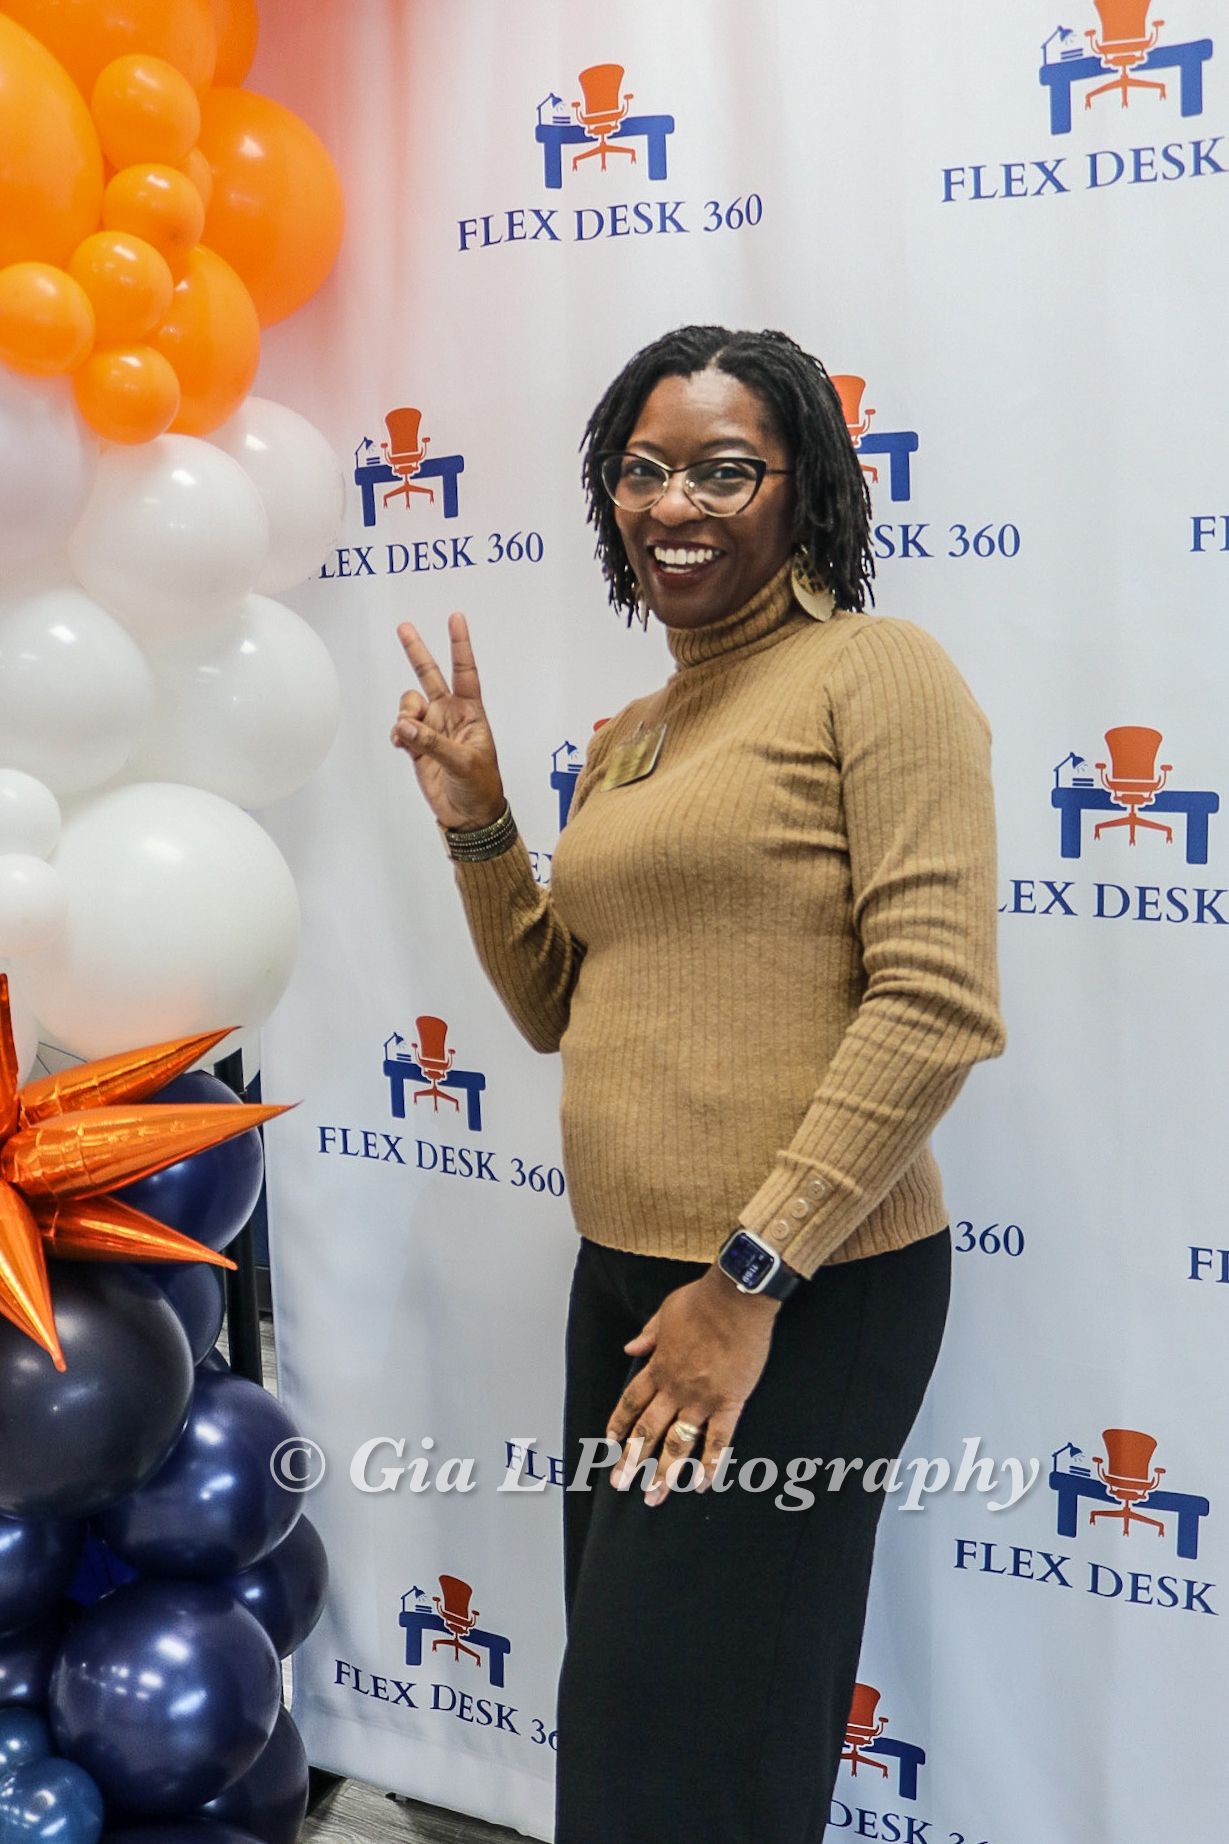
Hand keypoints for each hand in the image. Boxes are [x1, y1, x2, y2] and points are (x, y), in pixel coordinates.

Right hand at [391, 613, 505, 829]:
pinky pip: (401, 728)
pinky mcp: (418, 746)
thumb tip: (405, 726)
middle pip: (430, 676)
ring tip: (408, 732)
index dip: (460, 645)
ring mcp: (432, 729)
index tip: (456, 618)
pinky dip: (398, 733)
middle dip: (417, 652)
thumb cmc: (479, 787)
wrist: (469, 815)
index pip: (465, 671)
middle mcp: (450, 714)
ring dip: (405, 713)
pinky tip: (402, 744)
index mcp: (471, 712)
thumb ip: (432, 743)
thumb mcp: (463, 762)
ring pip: (409, 704)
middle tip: (404, 627)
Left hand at [605, 1266, 779, 1505]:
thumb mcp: (665, 1312)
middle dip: (632, 1460)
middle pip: (647, 1430)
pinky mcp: (730, 1402)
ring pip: (677, 1443)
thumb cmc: (703, 1300)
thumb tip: (630, 1349)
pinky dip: (709, 1465)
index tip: (609, 1444)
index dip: (618, 1425)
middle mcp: (675, 1388)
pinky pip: (718, 1441)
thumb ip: (648, 1335)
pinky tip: (701, 1484)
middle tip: (620, 1483)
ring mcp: (702, 1399)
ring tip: (654, 1495)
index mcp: (659, 1366)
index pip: (631, 1403)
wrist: (736, 1299)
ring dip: (664, 1472)